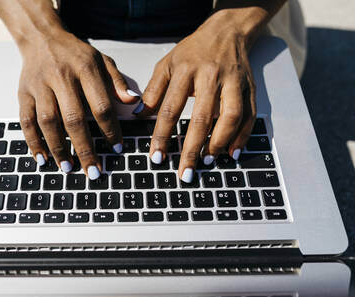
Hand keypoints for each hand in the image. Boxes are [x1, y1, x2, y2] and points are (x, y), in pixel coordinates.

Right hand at [18, 31, 137, 178]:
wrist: (41, 37)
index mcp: (85, 70)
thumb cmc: (75, 54)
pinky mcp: (24, 93)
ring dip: (58, 148)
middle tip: (93, 171)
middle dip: (84, 148)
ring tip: (68, 168)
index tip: (117, 148)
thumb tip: (133, 102)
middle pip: (73, 118)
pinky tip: (42, 158)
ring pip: (48, 122)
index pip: (100, 105)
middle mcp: (61, 78)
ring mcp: (40, 86)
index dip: (110, 129)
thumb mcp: (102, 60)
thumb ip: (117, 81)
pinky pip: (26, 120)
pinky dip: (33, 142)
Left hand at [135, 16, 255, 183]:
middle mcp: (211, 76)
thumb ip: (152, 90)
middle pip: (202, 117)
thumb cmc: (193, 51)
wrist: (226, 32)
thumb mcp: (167, 64)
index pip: (170, 108)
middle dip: (192, 149)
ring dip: (220, 142)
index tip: (156, 157)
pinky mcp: (250, 87)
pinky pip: (250, 115)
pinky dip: (243, 136)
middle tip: (185, 172)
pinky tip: (233, 152)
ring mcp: (233, 82)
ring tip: (208, 161)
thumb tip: (138, 116)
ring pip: (231, 116)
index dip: (162, 135)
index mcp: (186, 70)